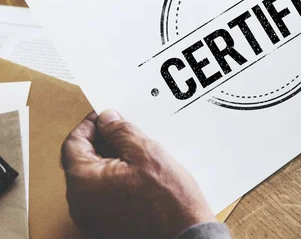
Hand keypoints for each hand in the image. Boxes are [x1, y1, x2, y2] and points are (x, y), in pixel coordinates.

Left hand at [61, 110, 214, 238]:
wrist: (186, 235)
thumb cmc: (169, 201)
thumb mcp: (146, 152)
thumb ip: (121, 131)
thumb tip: (107, 119)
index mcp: (84, 182)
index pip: (73, 143)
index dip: (90, 124)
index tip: (106, 115)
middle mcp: (81, 203)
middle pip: (81, 160)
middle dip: (102, 142)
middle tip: (125, 130)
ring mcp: (92, 217)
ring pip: (94, 178)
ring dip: (110, 160)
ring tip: (137, 152)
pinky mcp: (106, 225)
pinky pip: (103, 194)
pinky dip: (116, 179)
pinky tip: (139, 173)